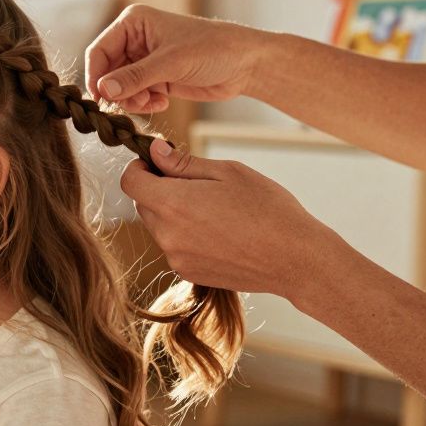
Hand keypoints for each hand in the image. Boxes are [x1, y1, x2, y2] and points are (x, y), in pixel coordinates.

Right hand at [85, 4, 271, 112]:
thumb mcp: (172, 62)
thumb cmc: (212, 49)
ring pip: (119, 88)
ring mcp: (144, 61)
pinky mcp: (154, 78)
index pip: (99, 51)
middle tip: (133, 104)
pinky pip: (134, 96)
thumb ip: (136, 77)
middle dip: (117, 92)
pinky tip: (162, 102)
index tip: (101, 99)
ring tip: (152, 103)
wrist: (244, 64)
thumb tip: (104, 90)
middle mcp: (134, 40)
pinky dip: (143, 104)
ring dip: (131, 100)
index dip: (96, 76)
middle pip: (106, 72)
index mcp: (133, 23)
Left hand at [120, 138, 341, 300]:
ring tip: (215, 210)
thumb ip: (183, 163)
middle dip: (159, 190)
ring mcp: (175, 258)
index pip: (130, 182)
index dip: (139, 168)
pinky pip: (175, 247)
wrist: (295, 259)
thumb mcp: (228, 172)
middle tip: (196, 184)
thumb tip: (155, 151)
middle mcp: (167, 234)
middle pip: (143, 205)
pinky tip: (219, 232)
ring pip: (159, 227)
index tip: (158, 163)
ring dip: (174, 214)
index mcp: (173, 204)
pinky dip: (186, 235)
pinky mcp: (188, 273)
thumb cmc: (267, 208)